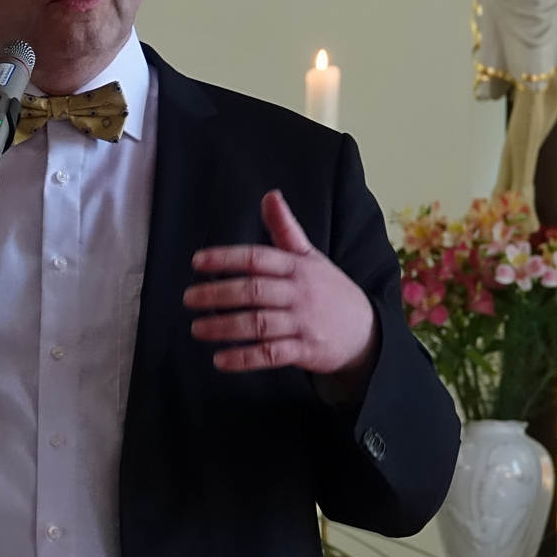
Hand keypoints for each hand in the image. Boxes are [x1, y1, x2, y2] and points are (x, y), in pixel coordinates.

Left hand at [185, 190, 379, 379]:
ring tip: (198, 329)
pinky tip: (220, 361)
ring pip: (258, 324)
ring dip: (225, 327)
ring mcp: (303, 323)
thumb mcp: (310, 257)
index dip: (225, 258)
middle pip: (254, 291)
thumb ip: (285, 229)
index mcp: (297, 266)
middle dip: (218, 294)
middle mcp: (299, 293)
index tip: (197, 262)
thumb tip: (270, 195)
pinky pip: (270, 355)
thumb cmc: (329, 290)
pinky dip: (244, 359)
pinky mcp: (306, 351)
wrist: (367, 331)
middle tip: (189, 299)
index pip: (257, 258)